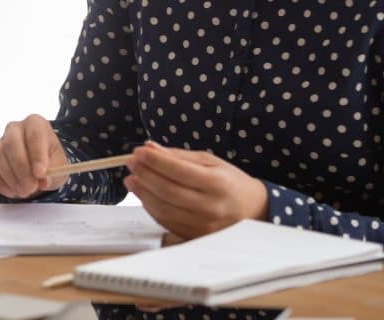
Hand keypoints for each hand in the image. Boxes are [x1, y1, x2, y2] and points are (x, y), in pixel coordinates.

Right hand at [0, 114, 68, 198]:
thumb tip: (43, 181)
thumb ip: (53, 172)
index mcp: (35, 123)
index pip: (34, 134)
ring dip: (11, 178)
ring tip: (24, 191)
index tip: (41, 174)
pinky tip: (12, 191)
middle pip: (12, 144)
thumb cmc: (50, 162)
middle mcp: (14, 128)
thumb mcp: (59, 166)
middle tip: (31, 187)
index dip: (37, 154)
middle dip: (21, 169)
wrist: (38, 168)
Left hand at [123, 141, 267, 238]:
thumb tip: (150, 148)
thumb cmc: (229, 182)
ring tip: (132, 178)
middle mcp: (210, 207)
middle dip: (145, 175)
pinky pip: (165, 221)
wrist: (252, 211)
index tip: (139, 151)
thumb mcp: (210, 162)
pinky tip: (143, 194)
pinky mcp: (194, 236)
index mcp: (217, 184)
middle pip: (168, 191)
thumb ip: (178, 156)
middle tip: (131, 163)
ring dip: (142, 192)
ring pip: (163, 209)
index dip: (155, 161)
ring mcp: (202, 225)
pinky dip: (150, 207)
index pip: (179, 171)